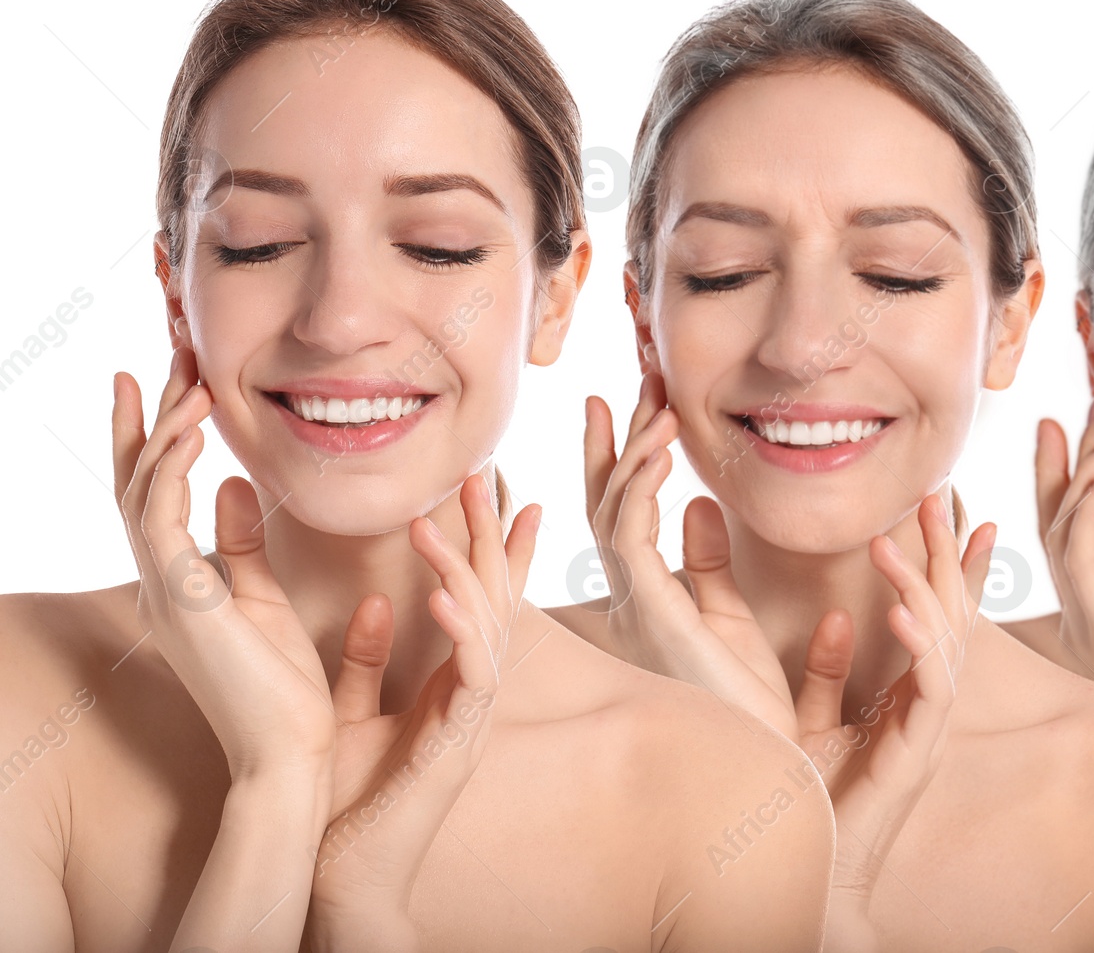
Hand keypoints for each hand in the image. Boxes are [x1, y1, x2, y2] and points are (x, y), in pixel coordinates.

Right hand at [113, 348, 336, 784]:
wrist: (289, 755)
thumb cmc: (281, 689)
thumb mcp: (261, 600)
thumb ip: (242, 545)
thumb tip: (234, 483)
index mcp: (179, 581)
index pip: (155, 493)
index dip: (154, 434)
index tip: (167, 377)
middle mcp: (161, 581)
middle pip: (138, 480)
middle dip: (150, 414)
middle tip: (168, 353)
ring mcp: (164, 591)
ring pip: (142, 491)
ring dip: (163, 430)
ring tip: (188, 378)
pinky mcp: (183, 601)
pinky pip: (162, 520)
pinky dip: (173, 471)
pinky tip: (195, 432)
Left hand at [305, 474, 538, 952]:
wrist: (345, 875)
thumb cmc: (348, 802)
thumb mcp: (349, 714)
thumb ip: (360, 662)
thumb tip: (375, 603)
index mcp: (448, 684)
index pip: (477, 598)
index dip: (488, 544)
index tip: (489, 490)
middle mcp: (470, 694)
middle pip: (492, 596)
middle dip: (488, 533)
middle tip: (479, 474)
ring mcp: (471, 718)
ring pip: (485, 625)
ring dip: (464, 567)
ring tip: (436, 520)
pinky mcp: (459, 742)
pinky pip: (471, 673)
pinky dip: (460, 628)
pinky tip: (442, 592)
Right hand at [582, 375, 796, 735]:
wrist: (762, 760)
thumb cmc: (747, 702)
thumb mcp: (729, 618)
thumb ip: (709, 563)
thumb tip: (698, 504)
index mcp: (647, 597)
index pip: (623, 512)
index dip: (621, 456)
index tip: (631, 405)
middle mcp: (629, 598)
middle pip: (608, 501)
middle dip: (616, 439)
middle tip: (630, 380)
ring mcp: (635, 606)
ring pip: (614, 512)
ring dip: (633, 452)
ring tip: (656, 402)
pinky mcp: (651, 615)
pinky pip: (633, 539)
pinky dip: (643, 490)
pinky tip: (660, 454)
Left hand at [797, 497, 994, 929]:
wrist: (808, 869)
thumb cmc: (808, 800)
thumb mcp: (804, 716)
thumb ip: (815, 668)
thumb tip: (831, 616)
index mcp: (904, 694)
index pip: (935, 613)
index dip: (948, 562)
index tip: (950, 507)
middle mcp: (925, 705)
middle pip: (951, 613)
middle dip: (946, 552)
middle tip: (934, 495)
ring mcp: (928, 727)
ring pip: (945, 641)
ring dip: (923, 586)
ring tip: (890, 543)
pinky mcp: (919, 752)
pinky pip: (931, 687)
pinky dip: (920, 643)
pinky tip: (900, 609)